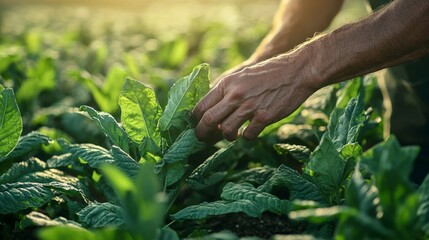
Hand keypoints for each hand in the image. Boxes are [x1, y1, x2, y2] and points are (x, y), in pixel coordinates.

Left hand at [193, 50, 317, 142]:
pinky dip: (247, 138)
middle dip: (202, 134)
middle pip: (209, 121)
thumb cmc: (268, 73)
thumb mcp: (242, 75)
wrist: (296, 71)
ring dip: (227, 137)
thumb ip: (226, 90)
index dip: (195, 120)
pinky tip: (250, 132)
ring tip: (233, 135)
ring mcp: (250, 107)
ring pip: (227, 131)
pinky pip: (248, 136)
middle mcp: (235, 95)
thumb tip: (212, 108)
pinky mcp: (265, 117)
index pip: (201, 106)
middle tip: (204, 139)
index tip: (197, 126)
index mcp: (227, 84)